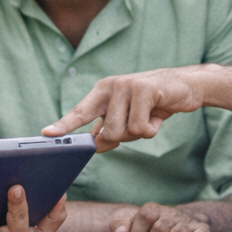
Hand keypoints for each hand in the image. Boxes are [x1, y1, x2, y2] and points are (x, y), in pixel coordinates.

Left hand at [43, 68, 203, 150]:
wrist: (185, 87)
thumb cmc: (153, 104)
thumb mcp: (128, 118)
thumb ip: (109, 130)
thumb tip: (95, 145)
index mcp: (102, 92)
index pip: (79, 112)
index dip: (63, 125)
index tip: (46, 133)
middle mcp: (110, 86)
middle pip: (107, 134)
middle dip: (125, 137)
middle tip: (139, 123)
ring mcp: (126, 86)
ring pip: (123, 132)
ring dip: (141, 132)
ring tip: (150, 116)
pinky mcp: (144, 90)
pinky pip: (141, 127)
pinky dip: (153, 128)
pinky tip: (159, 114)